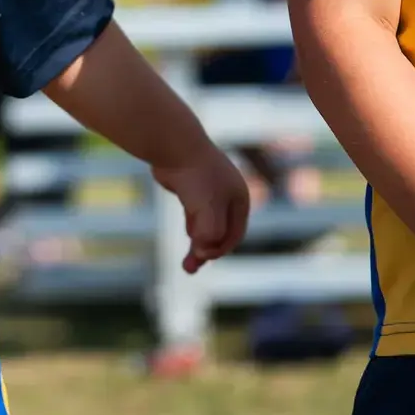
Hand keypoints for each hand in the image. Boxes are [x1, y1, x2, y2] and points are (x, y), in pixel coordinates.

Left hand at [151, 142, 250, 273]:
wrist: (174, 145)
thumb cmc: (195, 177)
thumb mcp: (206, 208)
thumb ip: (209, 233)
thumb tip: (203, 252)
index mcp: (240, 197)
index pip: (234, 233)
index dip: (219, 249)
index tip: (201, 256)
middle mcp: (227, 194)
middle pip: (221, 230)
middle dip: (207, 251)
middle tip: (190, 269)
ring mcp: (210, 190)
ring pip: (207, 223)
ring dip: (199, 243)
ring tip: (188, 264)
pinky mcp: (191, 187)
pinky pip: (196, 213)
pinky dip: (193, 227)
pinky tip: (190, 234)